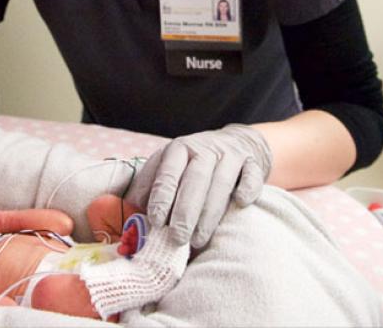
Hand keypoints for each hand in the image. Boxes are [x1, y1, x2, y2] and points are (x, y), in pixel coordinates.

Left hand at [126, 125, 271, 247]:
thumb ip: (149, 184)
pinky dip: (247, 188)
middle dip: (185, 210)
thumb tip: (129, 209)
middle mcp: (205, 149)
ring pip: (221, 182)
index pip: (168, 172)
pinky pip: (251, 175)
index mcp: (179, 148)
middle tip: (177, 239)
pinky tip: (240, 204)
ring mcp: (230, 155)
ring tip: (198, 240)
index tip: (155, 221)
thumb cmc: (194, 162)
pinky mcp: (253, 162)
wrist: (236, 142)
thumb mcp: (168, 164)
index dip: (161, 196)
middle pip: (195, 179)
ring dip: (210, 213)